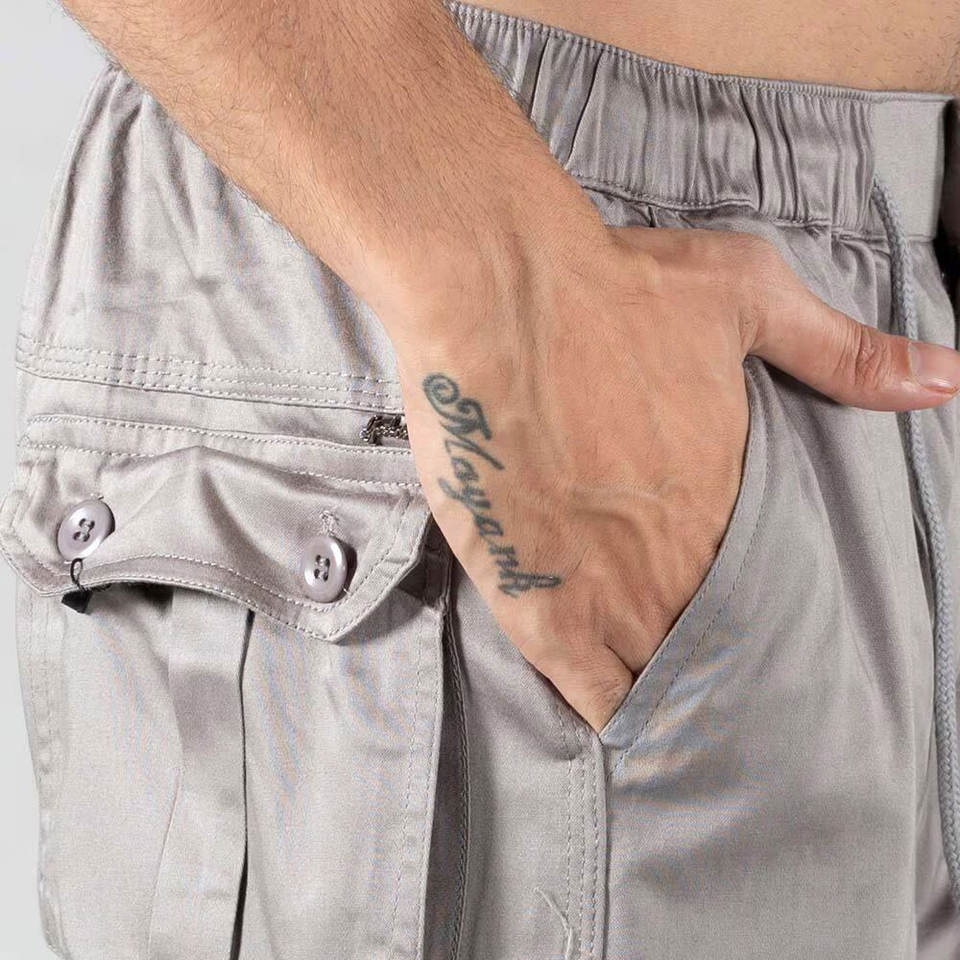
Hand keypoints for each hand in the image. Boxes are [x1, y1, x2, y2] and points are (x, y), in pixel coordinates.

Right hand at [395, 224, 959, 732]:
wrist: (500, 297)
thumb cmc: (616, 290)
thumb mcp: (747, 293)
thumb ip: (842, 350)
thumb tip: (944, 378)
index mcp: (728, 495)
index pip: (765, 583)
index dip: (763, 609)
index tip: (766, 627)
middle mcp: (675, 555)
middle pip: (713, 636)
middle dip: (722, 660)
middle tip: (727, 685)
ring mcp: (604, 584)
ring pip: (655, 672)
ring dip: (673, 693)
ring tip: (689, 720)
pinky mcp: (534, 595)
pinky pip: (581, 683)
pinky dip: (608, 708)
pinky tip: (624, 725)